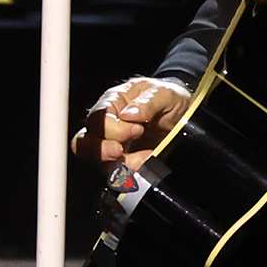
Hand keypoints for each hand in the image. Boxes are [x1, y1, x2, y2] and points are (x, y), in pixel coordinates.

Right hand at [70, 77, 190, 173]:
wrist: (182, 114)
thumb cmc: (167, 98)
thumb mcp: (164, 93)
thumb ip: (148, 101)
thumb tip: (128, 114)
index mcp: (113, 102)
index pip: (96, 119)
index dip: (111, 128)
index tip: (136, 129)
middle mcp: (107, 125)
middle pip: (84, 143)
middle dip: (102, 150)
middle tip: (122, 150)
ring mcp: (113, 145)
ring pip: (98, 162)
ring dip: (120, 164)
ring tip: (145, 157)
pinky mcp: (123, 161)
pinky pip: (117, 174)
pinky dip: (132, 172)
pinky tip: (149, 162)